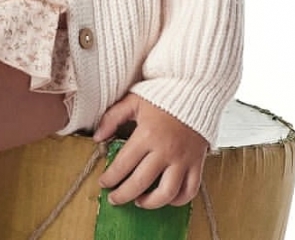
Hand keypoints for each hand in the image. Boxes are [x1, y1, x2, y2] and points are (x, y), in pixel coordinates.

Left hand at [93, 93, 207, 208]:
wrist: (194, 91)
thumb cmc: (161, 96)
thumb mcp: (133, 100)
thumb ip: (112, 117)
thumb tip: (97, 137)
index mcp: (147, 134)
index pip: (123, 164)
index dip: (110, 178)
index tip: (103, 183)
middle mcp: (165, 150)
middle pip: (140, 183)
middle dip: (123, 195)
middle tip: (114, 199)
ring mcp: (182, 159)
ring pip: (166, 193)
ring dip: (150, 203)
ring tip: (139, 201)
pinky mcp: (197, 163)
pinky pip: (190, 191)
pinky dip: (178, 201)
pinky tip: (165, 198)